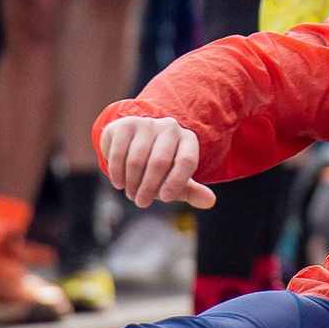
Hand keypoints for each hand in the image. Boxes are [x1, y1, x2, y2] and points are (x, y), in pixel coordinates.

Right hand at [99, 115, 215, 208]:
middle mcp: (170, 128)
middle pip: (160, 162)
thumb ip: (192, 191)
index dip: (176, 182)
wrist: (133, 145)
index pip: (186, 161)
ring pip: (137, 159)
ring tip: (131, 194)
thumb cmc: (160, 169)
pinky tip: (119, 184)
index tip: (165, 199)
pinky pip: (120, 152)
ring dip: (132, 182)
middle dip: (149, 187)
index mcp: (188, 140)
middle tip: (142, 203)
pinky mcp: (126, 124)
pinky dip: (118, 172)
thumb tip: (210, 201)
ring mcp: (147, 124)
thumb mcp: (176, 180)